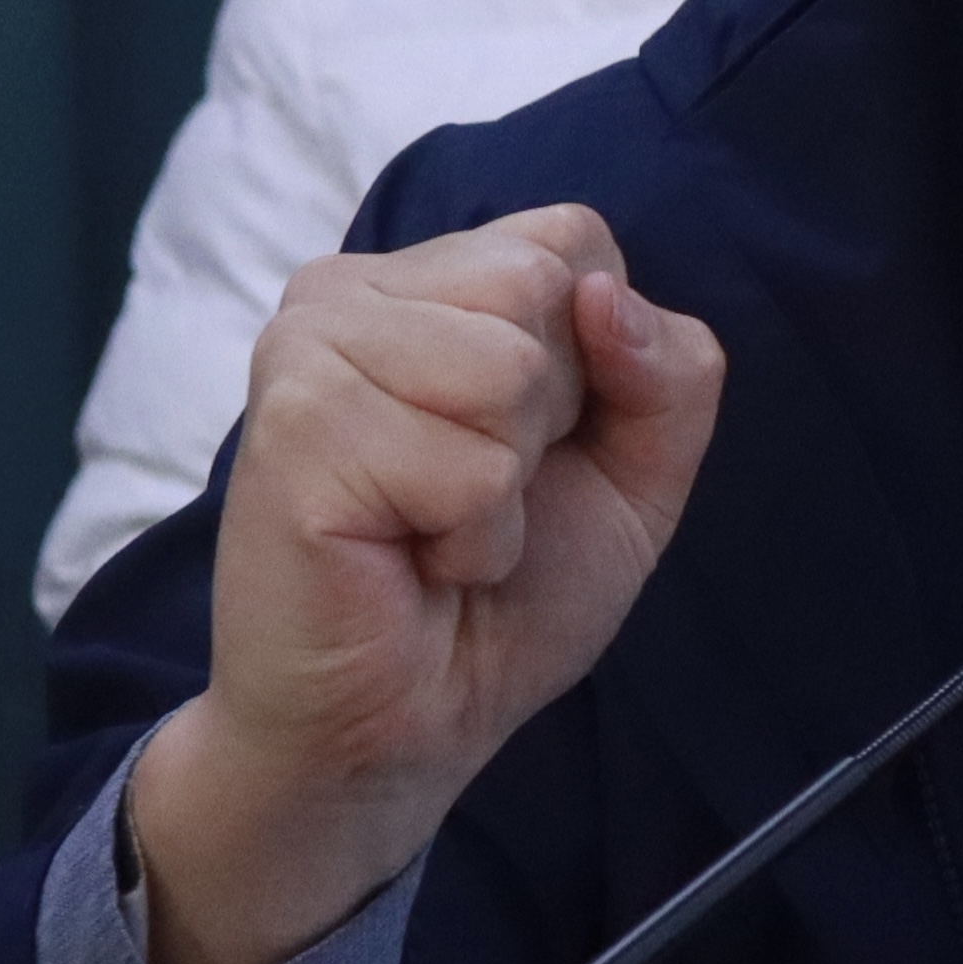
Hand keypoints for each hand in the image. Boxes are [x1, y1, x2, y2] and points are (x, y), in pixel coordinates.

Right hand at [128, 205, 723, 963]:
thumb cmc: (510, 592)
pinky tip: (409, 559)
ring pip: (508, 369)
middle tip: (474, 495)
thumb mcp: (639, 469)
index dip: (598, 361)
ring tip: (438, 525)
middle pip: (542, 287)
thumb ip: (668, 369)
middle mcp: (347, 289)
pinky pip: (470, 466)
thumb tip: (604, 296)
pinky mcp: (295, 428)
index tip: (530, 446)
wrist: (410, 725)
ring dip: (506, 487)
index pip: (573, 238)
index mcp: (423, 278)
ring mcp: (307, 349)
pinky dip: (473, 538)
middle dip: (551, 419)